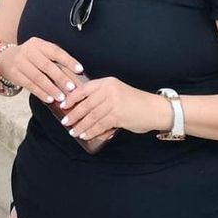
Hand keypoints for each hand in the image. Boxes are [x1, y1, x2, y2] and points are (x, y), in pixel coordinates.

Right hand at [0, 37, 83, 103]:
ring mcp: (20, 62)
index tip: (80, 70)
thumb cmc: (30, 57)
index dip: (68, 61)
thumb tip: (74, 74)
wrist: (5, 59)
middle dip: (60, 78)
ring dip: (51, 88)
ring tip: (61, 97)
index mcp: (38, 44)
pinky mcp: (14, 74)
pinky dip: (40, 92)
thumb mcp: (40, 52)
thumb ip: (54, 60)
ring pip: (38, 77)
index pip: (56, 51)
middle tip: (71, 88)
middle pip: (47, 65)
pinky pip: (29, 85)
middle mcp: (28, 51)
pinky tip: (49, 99)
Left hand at [54, 76, 171, 139]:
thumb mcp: (117, 92)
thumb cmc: (135, 103)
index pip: (84, 89)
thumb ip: (101, 97)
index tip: (63, 105)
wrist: (155, 109)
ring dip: (81, 126)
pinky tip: (86, 134)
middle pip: (86, 104)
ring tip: (74, 131)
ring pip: (91, 116)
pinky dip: (91, 131)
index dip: (71, 98)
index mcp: (107, 82)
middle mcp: (109, 90)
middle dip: (74, 115)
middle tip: (66, 122)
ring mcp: (113, 102)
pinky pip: (100, 124)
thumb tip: (82, 109)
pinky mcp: (118, 115)